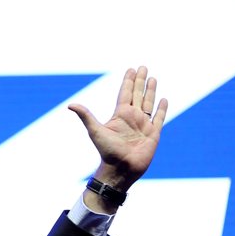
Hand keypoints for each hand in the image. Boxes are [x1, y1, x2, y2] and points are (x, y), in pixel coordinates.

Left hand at [69, 66, 167, 193]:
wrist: (121, 169)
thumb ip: (86, 116)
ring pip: (148, 103)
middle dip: (140, 81)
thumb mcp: (96, 131)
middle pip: (137, 95)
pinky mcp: (153, 134)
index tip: (131, 69)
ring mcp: (143, 125)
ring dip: (151, 91)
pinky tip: (164, 99)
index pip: (125, 93)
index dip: (128, 81)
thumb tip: (70, 105)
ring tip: (153, 78)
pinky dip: (162, 109)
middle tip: (143, 67)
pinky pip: (159, 118)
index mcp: (120, 115)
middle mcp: (132, 118)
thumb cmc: (107, 152)